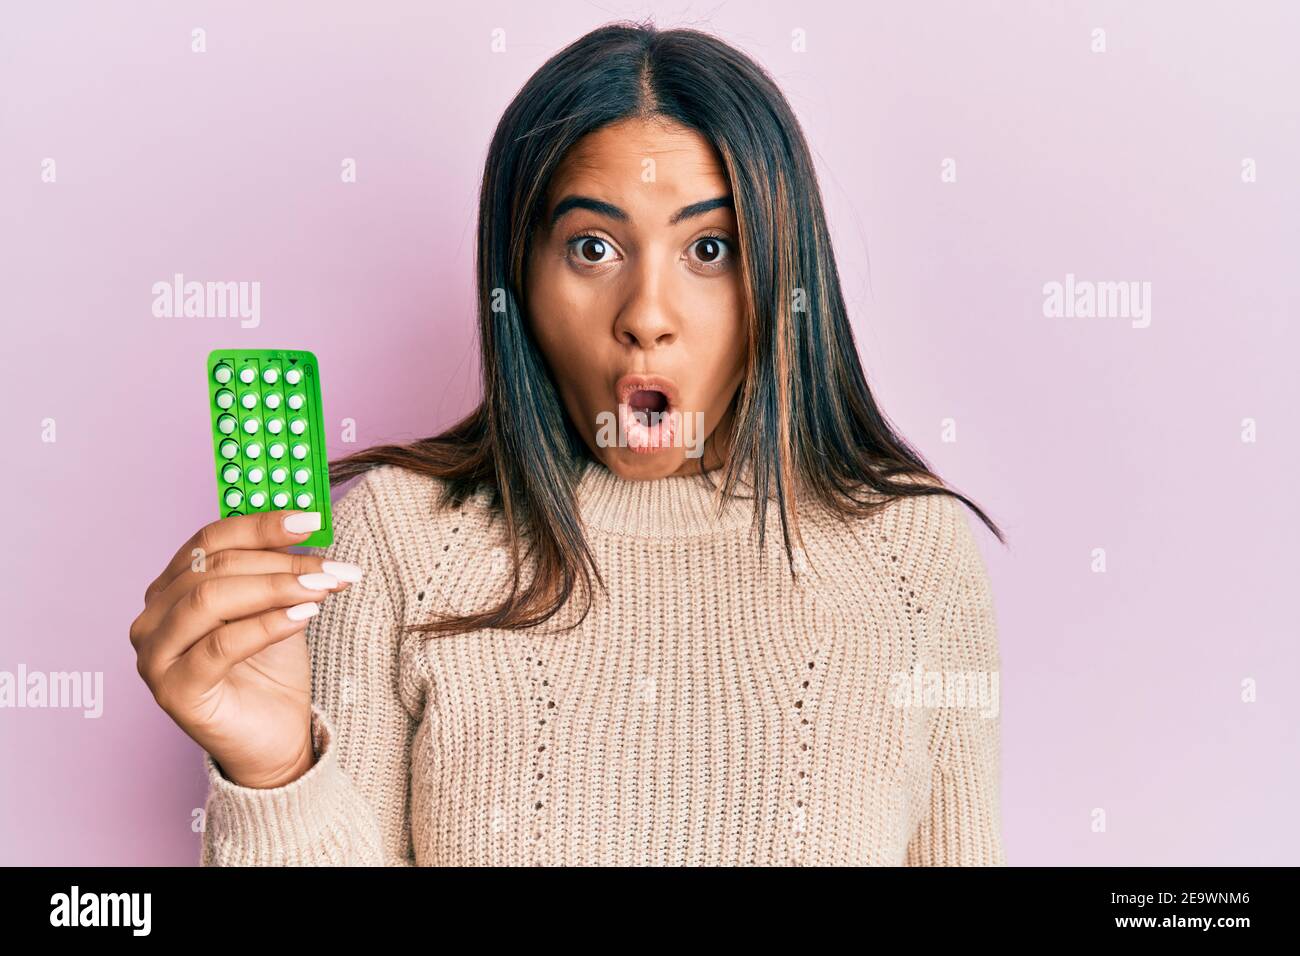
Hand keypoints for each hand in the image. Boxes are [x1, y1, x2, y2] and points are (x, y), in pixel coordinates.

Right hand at [130, 510, 361, 787]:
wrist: (274, 736)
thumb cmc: (270, 668)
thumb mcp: (277, 605)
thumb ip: (275, 567)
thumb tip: (304, 525)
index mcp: (171, 588)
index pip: (209, 539)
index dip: (261, 525)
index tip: (311, 519)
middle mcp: (153, 617)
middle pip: (212, 568)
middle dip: (280, 562)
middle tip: (332, 566)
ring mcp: (155, 656)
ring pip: (210, 600)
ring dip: (276, 588)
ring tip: (323, 588)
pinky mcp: (173, 691)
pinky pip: (220, 645)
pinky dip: (267, 624)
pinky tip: (306, 616)